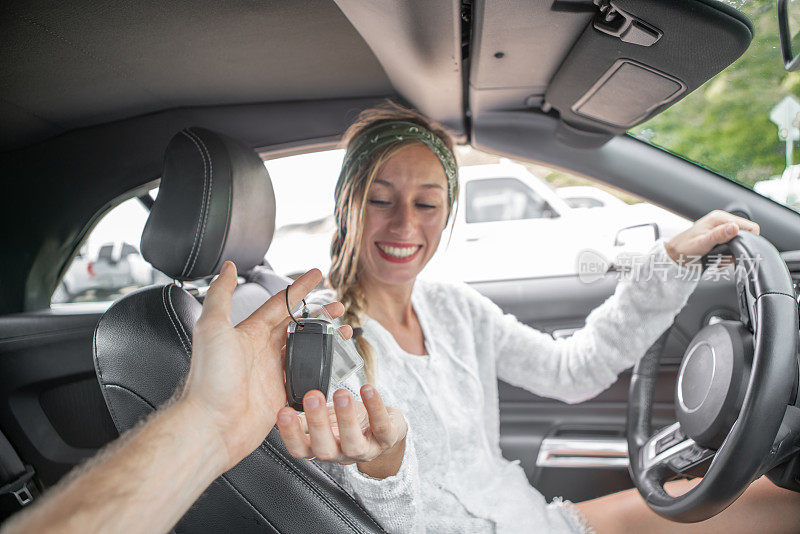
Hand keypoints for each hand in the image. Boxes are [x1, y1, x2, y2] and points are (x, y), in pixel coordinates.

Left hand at [178, 261, 346, 470]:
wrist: (211, 425)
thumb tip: (228, 267)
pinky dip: (321, 370)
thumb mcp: (212, 328)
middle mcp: (262, 351)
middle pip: (298, 326)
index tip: (317, 274)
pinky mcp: (281, 396)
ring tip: (343, 332)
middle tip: (339, 307)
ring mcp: (272, 374)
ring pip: (305, 350)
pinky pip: (306, 379)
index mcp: (249, 333)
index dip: (300, 288)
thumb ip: (221, 295)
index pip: (280, 304)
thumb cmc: (209, 378)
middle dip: (320, 313)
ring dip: (324, 340)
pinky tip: (334, 365)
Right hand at [277, 385, 407, 478]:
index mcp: (320, 447)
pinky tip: (368, 390)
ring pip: (354, 442)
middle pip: (324, 449)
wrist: (384, 431)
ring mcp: (365, 449)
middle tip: (312, 397)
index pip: (299, 449)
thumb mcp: (323, 420)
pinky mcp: (386, 438)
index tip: (282, 411)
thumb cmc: (348, 423)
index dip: (290, 434)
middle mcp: (340, 453)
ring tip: (341, 393)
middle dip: (317, 424)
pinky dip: (376, 407)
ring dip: (346, 418)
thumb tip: (277, 398)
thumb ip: (303, 416)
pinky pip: (382, 426)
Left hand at [665, 210, 759, 264]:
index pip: (750, 226)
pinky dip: (726, 255)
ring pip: (739, 243)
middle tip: (724, 256)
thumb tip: (735, 227)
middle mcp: (722, 222)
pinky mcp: (719, 238)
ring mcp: (721, 230)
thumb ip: (719, 235)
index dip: (748, 239)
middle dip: (738, 249)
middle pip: (746, 236)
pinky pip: (731, 247)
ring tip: (717, 258)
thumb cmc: (684, 248)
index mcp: (720, 219)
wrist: (673, 254)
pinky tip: (716, 259)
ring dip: (731, 254)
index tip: (738, 250)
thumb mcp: (702, 242)